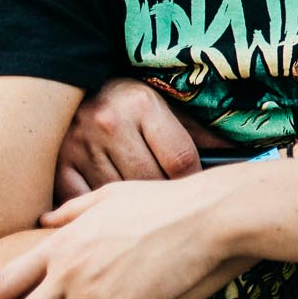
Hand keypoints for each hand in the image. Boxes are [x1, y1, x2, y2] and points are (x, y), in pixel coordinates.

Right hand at [56, 77, 201, 202]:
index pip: (181, 159)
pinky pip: (84, 204)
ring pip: (119, 196)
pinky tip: (110, 211)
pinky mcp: (58, 165)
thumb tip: (239, 155)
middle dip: (164, 195)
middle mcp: (109, 124)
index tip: (197, 190)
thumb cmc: (129, 103)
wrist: (71, 86)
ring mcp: (80, 146)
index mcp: (143, 105)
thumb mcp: (165, 106)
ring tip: (143, 210)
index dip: (194, 180)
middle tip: (172, 203)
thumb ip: (199, 133)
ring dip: (133, 206)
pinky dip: (99, 212)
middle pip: (150, 181)